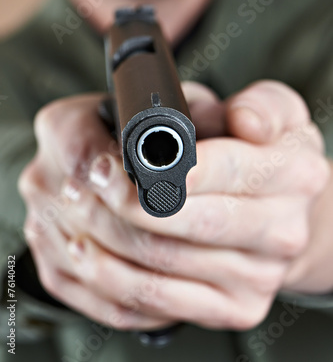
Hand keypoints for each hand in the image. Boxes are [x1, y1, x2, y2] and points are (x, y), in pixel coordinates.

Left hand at [19, 81, 329, 331]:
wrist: (283, 215)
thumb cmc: (267, 154)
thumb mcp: (275, 112)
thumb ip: (262, 105)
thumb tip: (243, 121)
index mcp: (295, 172)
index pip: (226, 169)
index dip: (165, 168)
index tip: (115, 162)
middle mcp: (284, 231)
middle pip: (187, 224)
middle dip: (123, 203)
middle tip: (86, 181)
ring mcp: (258, 278)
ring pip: (162, 266)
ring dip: (105, 237)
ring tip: (75, 208)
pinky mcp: (232, 310)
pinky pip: (159, 304)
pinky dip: (111, 279)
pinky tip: (86, 253)